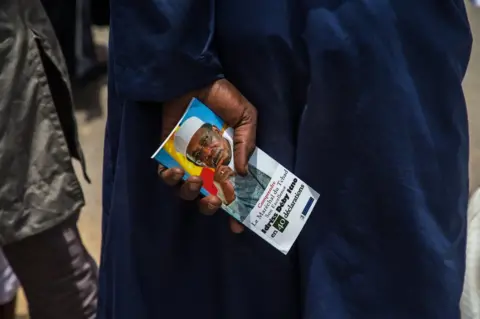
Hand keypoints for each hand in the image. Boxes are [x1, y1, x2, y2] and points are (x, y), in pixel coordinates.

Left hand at [158, 79, 256, 232]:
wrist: (193, 78)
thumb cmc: (222, 96)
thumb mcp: (245, 116)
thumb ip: (246, 143)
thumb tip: (241, 174)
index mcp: (228, 159)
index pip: (232, 190)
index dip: (235, 211)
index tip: (238, 227)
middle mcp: (207, 164)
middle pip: (206, 197)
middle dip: (210, 207)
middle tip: (214, 202)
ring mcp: (187, 160)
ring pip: (184, 191)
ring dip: (189, 192)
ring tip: (194, 181)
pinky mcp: (168, 152)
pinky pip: (165, 175)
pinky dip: (168, 178)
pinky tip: (174, 172)